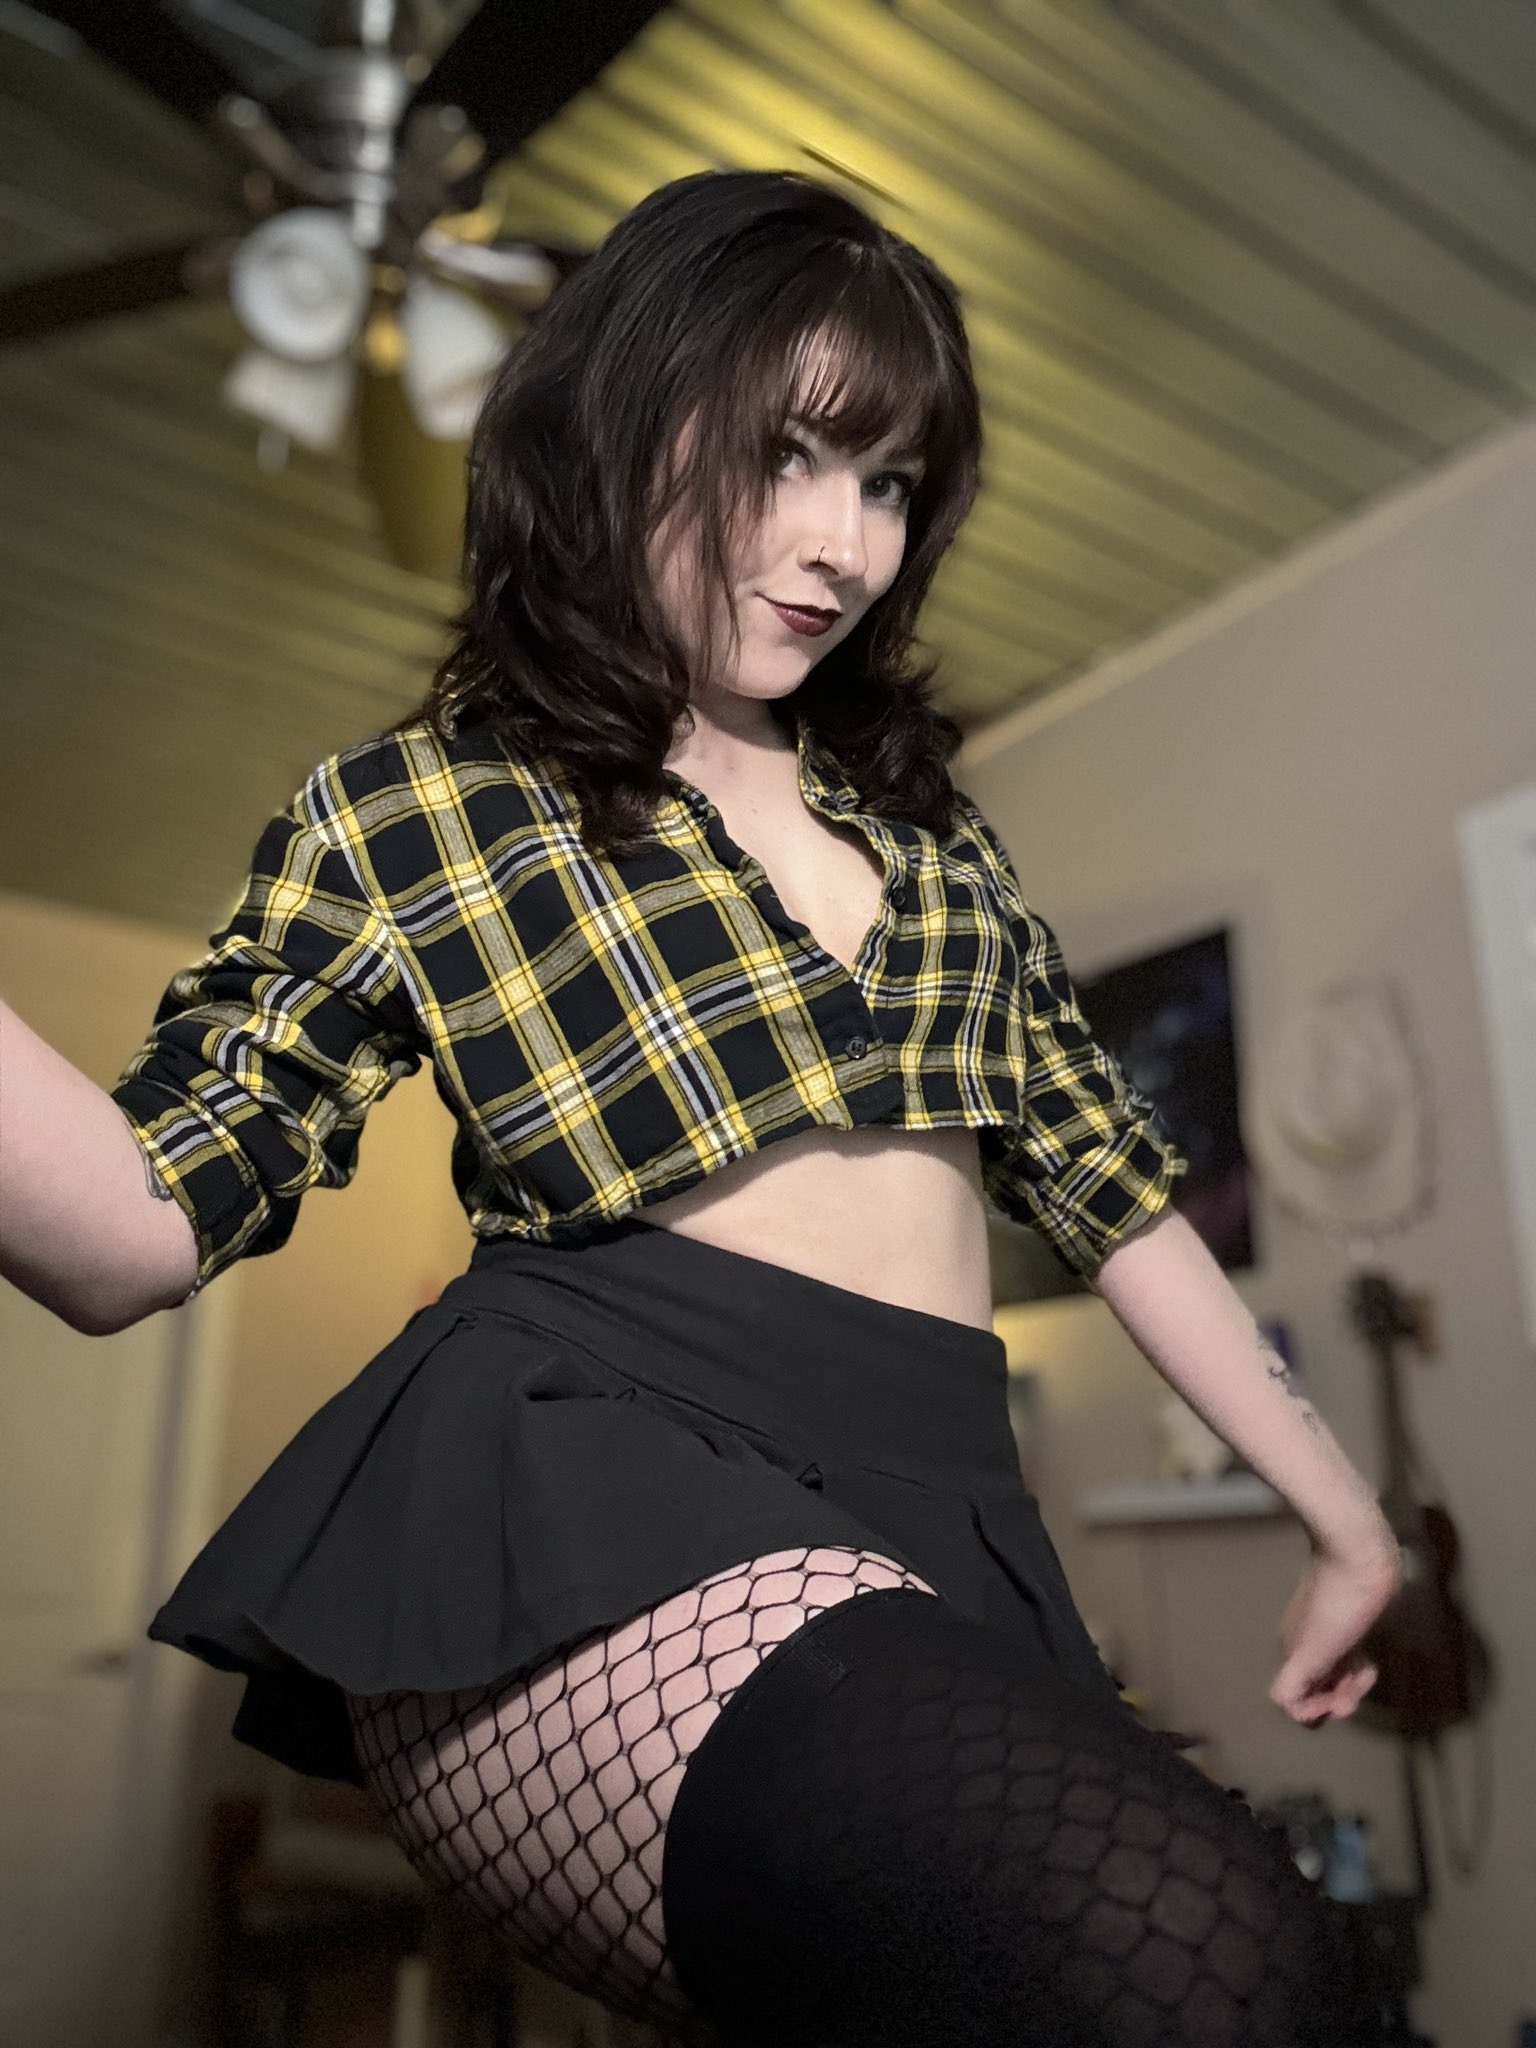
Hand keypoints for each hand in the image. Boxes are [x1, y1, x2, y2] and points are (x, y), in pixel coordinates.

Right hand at [1269, 1537, 1401, 1725]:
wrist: (1358, 1553)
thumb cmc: (1339, 1603)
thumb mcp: (1312, 1650)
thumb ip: (1292, 1684)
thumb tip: (1291, 1712)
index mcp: (1293, 1654)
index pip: (1293, 1701)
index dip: (1315, 1710)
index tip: (1339, 1702)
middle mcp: (1305, 1646)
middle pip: (1315, 1690)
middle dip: (1337, 1699)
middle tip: (1357, 1691)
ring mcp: (1327, 1633)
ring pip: (1334, 1675)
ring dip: (1351, 1685)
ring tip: (1368, 1673)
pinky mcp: (1349, 1621)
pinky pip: (1348, 1657)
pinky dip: (1358, 1667)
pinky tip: (1369, 1659)